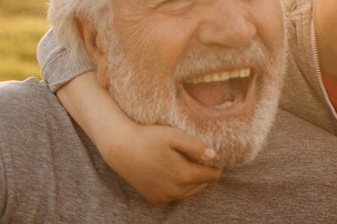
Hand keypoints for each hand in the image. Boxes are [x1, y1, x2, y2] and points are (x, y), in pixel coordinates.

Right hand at [99, 124, 222, 203]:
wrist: (120, 148)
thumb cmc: (148, 138)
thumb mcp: (173, 136)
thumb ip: (195, 146)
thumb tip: (214, 156)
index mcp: (184, 175)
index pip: (213, 176)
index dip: (216, 166)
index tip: (214, 157)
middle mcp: (176, 191)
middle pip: (202, 185)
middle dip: (203, 174)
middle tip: (198, 159)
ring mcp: (165, 197)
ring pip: (188, 192)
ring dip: (191, 182)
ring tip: (185, 165)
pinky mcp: (155, 199)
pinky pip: (174, 195)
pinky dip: (176, 187)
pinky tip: (170, 174)